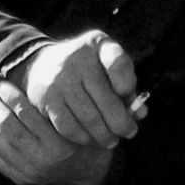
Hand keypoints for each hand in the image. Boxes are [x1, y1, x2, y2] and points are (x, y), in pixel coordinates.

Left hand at [0, 80, 113, 184]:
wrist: (89, 172)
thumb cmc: (84, 135)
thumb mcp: (79, 118)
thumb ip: (59, 103)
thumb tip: (33, 73)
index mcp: (57, 143)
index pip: (26, 113)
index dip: (11, 96)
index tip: (4, 85)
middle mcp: (42, 159)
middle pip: (9, 128)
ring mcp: (29, 172)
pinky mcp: (21, 179)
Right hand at [8, 30, 145, 147]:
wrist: (44, 64)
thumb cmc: (88, 68)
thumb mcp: (108, 64)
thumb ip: (126, 84)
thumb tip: (140, 114)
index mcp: (97, 44)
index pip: (117, 61)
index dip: (126, 81)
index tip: (127, 94)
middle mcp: (77, 58)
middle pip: (107, 100)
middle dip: (122, 122)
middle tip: (129, 133)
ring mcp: (60, 78)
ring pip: (89, 117)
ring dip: (104, 135)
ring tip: (112, 140)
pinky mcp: (46, 99)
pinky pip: (69, 127)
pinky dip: (83, 137)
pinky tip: (89, 138)